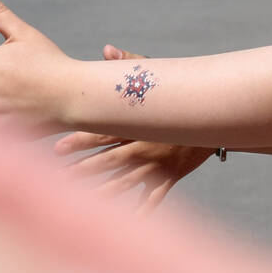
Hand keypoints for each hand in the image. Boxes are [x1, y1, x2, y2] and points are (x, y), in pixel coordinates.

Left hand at [52, 44, 215, 211]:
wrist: (214, 119)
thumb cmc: (178, 96)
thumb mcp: (154, 78)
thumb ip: (129, 63)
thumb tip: (107, 49)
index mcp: (135, 125)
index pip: (101, 132)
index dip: (79, 140)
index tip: (57, 147)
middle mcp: (143, 146)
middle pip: (108, 160)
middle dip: (83, 170)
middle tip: (58, 179)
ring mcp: (156, 164)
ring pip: (125, 182)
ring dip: (104, 192)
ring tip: (81, 204)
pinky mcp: (169, 176)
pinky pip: (154, 197)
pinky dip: (143, 210)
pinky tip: (129, 223)